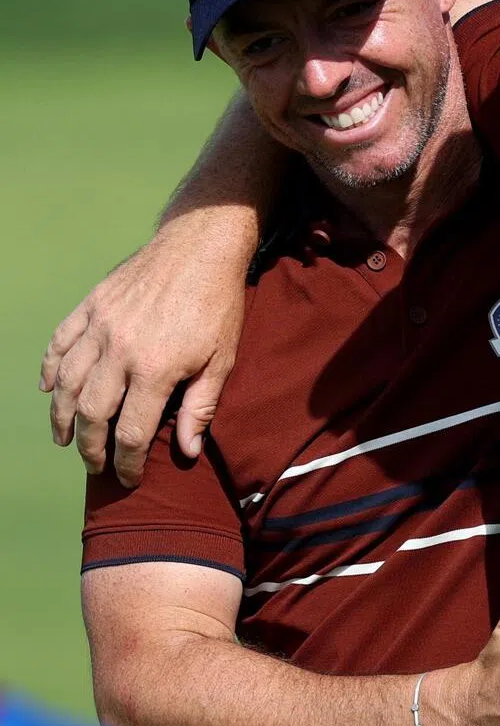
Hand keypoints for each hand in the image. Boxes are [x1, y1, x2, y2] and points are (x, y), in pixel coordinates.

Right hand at [40, 219, 247, 485]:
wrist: (200, 247)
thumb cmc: (218, 305)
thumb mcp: (222, 359)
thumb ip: (201, 407)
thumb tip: (188, 452)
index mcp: (155, 369)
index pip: (130, 433)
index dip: (126, 463)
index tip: (128, 478)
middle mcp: (119, 350)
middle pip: (92, 414)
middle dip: (91, 448)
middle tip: (95, 466)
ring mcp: (100, 326)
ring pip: (67, 383)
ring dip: (63, 416)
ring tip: (66, 438)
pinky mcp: (91, 305)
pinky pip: (60, 344)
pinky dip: (50, 370)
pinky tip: (50, 389)